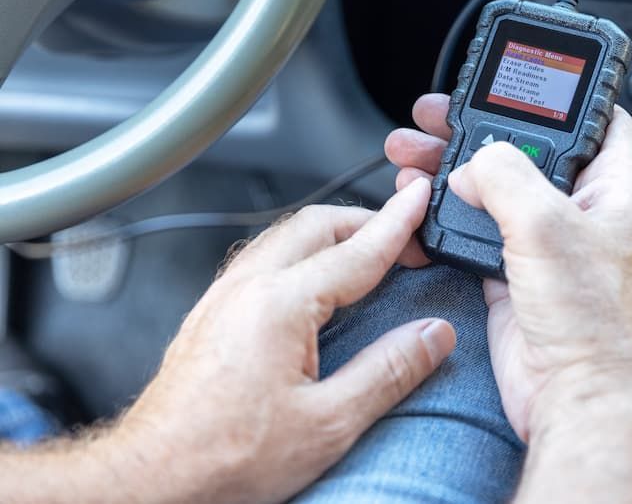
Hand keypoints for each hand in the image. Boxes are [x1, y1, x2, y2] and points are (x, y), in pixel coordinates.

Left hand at [111, 178, 455, 503]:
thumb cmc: (225, 458)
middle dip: (366, 220)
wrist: (155, 480)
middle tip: (405, 237)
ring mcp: (222, 298)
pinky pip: (264, 259)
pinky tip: (316, 281)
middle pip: (317, 225)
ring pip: (286, 237)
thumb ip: (388, 371)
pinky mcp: (210, 315)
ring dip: (333, 235)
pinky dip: (304, 254)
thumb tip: (433, 336)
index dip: (397, 223)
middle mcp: (245, 287)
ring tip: (368, 252)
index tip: (419, 199)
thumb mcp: (329, 424)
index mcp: (278, 304)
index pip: (356, 250)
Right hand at [386, 96, 631, 449]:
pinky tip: (418, 202)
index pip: (602, 121)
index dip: (569, 95)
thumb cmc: (594, 323)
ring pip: (494, 189)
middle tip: (438, 113)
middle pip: (529, 150)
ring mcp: (545, 244)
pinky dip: (444, 214)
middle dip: (481, 128)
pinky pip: (473, 229)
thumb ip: (506, 174)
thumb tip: (476, 160)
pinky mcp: (513, 273)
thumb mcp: (547, 224)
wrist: (575, 397)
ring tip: (411, 151)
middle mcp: (581, 212)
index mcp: (613, 188)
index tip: (527, 78)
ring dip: (452, 169)